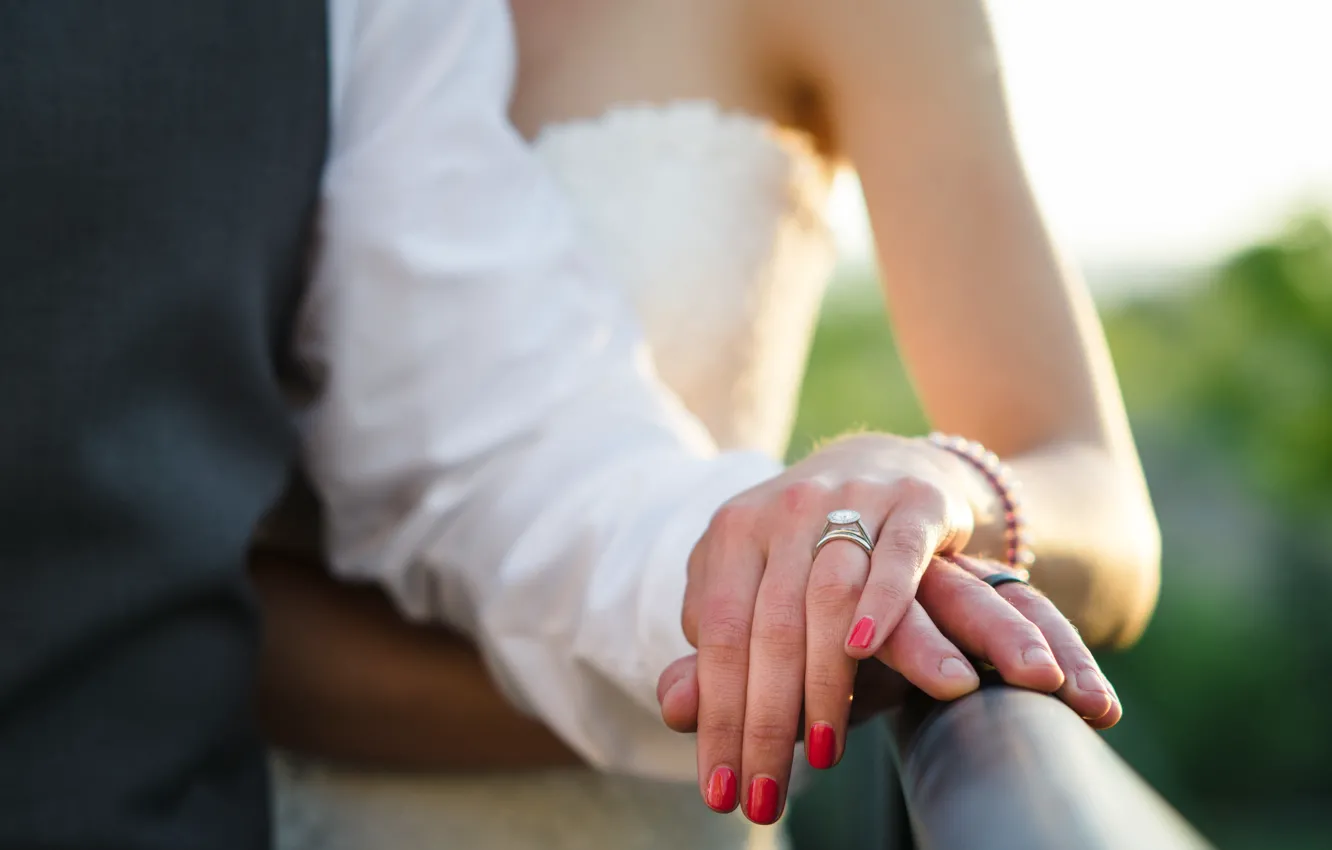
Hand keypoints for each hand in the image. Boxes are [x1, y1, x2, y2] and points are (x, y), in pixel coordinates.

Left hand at [667, 434, 1120, 823]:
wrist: (887, 466)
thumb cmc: (811, 560)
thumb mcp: (758, 594)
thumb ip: (720, 648)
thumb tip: (672, 707)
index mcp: (733, 532)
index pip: (718, 635)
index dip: (717, 714)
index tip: (720, 788)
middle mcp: (785, 510)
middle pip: (769, 626)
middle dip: (765, 721)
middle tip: (765, 796)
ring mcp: (850, 499)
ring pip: (829, 595)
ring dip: (823, 681)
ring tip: (820, 754)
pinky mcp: (914, 502)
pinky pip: (896, 554)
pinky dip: (881, 602)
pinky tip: (865, 654)